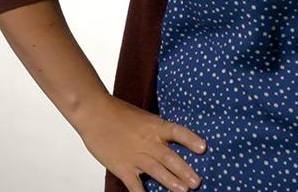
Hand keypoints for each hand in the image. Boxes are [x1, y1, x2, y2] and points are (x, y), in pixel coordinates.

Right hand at [72, 93, 208, 191]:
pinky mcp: (123, 167)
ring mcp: (136, 156)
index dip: (191, 140)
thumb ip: (156, 131)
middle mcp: (148, 142)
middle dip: (184, 171)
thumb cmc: (117, 113)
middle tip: (197, 182)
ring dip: (171, 181)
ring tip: (183, 191)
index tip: (203, 147)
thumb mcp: (143, 118)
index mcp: (155, 127)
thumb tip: (171, 141)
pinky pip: (134, 184)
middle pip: (170, 158)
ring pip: (157, 171)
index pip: (178, 132)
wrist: (94, 113)